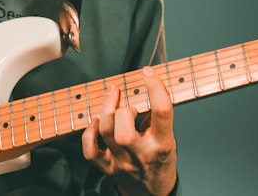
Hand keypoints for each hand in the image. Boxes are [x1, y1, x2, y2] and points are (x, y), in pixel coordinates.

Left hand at [82, 67, 177, 195]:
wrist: (152, 193)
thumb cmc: (159, 160)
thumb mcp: (168, 139)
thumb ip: (157, 118)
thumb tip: (145, 86)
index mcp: (162, 145)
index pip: (162, 112)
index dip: (155, 88)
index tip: (148, 73)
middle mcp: (141, 156)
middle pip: (124, 131)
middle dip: (123, 109)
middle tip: (126, 102)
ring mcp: (122, 163)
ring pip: (107, 134)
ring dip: (106, 111)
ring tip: (112, 101)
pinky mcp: (107, 168)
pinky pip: (90, 151)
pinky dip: (89, 132)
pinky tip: (96, 122)